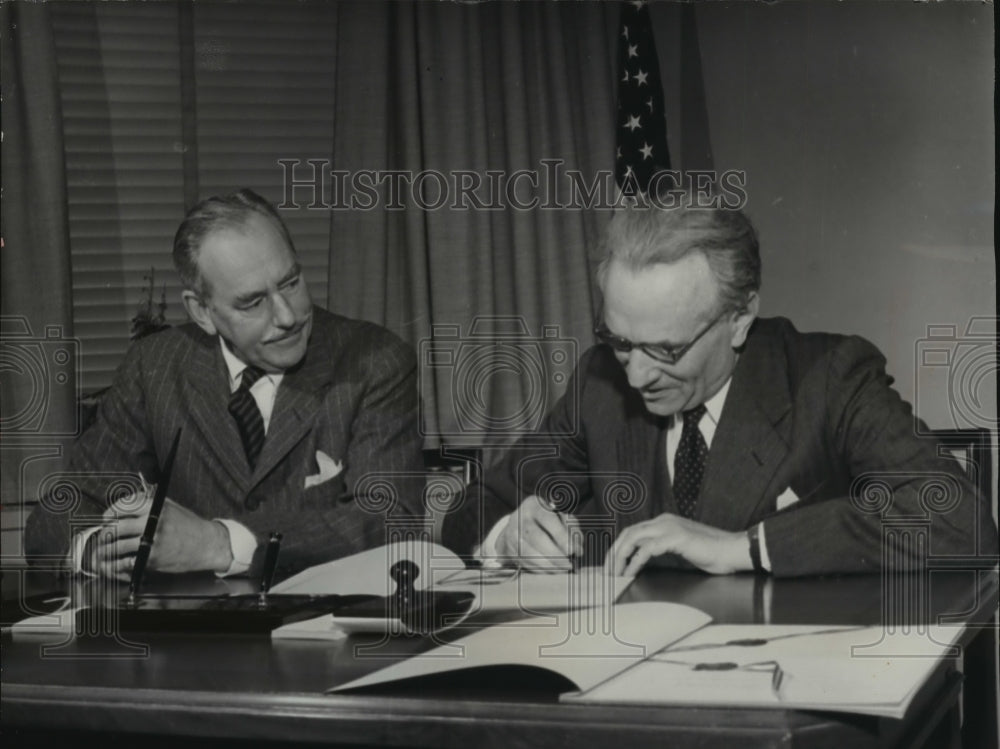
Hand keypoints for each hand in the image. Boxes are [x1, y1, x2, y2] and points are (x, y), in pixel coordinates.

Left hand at [85, 493, 232, 577]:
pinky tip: (115, 564)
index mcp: (155, 507)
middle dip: (107, 534)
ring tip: (105, 552)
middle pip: (117, 527)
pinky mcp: (153, 558)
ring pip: (118, 546)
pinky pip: (127, 562)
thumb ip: (148, 505)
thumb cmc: (189, 525)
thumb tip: (123, 509)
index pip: (123, 506)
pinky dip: (117, 565)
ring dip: (108, 551)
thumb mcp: (170, 507)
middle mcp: (152, 522)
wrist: (206, 544)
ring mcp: (152, 541)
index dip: (110, 513)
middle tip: (105, 537)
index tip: (107, 519)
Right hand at [495, 495, 581, 571]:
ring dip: (549, 565)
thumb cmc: (546, 522)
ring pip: (530, 554)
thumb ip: (572, 530)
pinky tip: (551, 570)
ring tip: (562, 569)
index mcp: (534, 505)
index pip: (548, 520)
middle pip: (538, 538)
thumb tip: (577, 549)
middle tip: (569, 564)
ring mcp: (511, 535)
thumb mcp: (560, 518)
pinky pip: (525, 563)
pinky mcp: (509, 550)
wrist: (518, 527)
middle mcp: (520, 517)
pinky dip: (540, 570)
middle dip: (556, 555)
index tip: (573, 551)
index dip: (562, 537)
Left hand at [604, 513, 750, 576]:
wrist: (733, 551)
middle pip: (628, 533)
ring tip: (615, 575)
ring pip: (633, 538)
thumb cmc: (711, 554)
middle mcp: (664, 521)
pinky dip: (635, 562)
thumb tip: (640, 562)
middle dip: (613, 553)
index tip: (611, 566)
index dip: (618, 548)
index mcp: (664, 522)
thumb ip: (662, 550)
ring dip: (620, 557)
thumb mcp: (680, 550)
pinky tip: (630, 573)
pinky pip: (647, 549)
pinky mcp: (676, 538)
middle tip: (607, 573)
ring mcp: (669, 528)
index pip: (633, 532)